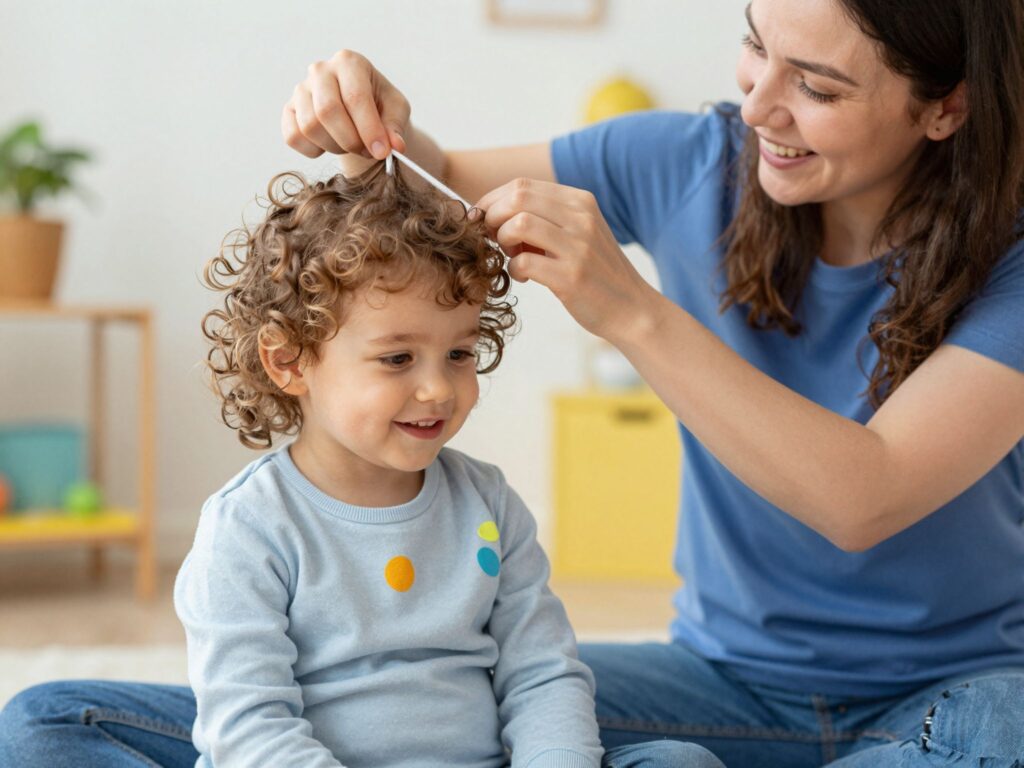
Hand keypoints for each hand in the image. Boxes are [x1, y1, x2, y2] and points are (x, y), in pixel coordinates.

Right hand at [282, 50, 409, 159]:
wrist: (360, 110)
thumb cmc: (380, 105)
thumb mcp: (396, 111)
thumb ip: (395, 127)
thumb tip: (395, 147)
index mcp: (349, 62)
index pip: (355, 97)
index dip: (369, 129)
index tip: (381, 152)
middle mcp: (320, 70)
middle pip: (327, 111)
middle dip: (350, 140)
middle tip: (367, 152)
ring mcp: (300, 89)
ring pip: (309, 126)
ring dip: (335, 147)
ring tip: (351, 145)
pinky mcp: (288, 110)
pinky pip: (293, 136)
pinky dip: (313, 150)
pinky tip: (330, 145)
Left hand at [475, 178, 657, 341]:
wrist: (631, 309)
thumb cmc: (596, 273)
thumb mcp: (579, 232)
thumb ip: (547, 217)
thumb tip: (495, 212)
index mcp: (581, 201)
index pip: (523, 185)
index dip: (494, 201)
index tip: (486, 221)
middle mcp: (582, 218)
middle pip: (517, 197)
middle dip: (493, 217)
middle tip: (494, 239)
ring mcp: (578, 247)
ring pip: (518, 224)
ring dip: (503, 241)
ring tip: (511, 256)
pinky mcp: (572, 277)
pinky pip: (524, 262)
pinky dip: (514, 270)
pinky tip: (524, 278)